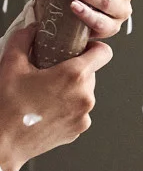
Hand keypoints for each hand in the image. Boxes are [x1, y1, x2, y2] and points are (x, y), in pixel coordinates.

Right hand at [0, 23, 111, 170]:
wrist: (4, 141)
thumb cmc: (8, 107)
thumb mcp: (11, 64)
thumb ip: (24, 39)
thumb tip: (32, 29)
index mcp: (74, 76)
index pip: (104, 53)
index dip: (94, 47)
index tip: (83, 49)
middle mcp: (85, 96)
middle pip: (91, 73)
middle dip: (74, 70)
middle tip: (51, 73)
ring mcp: (84, 115)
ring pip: (85, 93)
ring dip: (70, 90)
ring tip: (45, 94)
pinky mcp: (79, 129)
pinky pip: (79, 111)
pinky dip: (68, 108)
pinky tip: (47, 109)